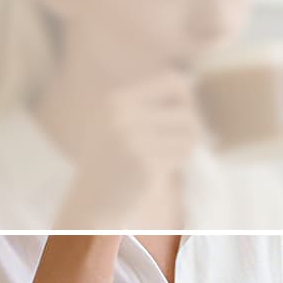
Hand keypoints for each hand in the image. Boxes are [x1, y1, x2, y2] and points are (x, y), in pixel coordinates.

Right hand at [54, 72, 203, 227]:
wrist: (91, 200)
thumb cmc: (112, 160)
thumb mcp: (121, 122)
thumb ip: (149, 103)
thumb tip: (189, 82)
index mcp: (117, 100)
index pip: (174, 82)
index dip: (187, 99)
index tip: (180, 117)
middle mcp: (123, 116)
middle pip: (188, 111)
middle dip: (191, 128)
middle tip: (177, 143)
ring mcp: (133, 140)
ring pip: (190, 134)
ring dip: (185, 147)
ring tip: (166, 156)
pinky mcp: (145, 164)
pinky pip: (183, 155)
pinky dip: (179, 162)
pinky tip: (159, 169)